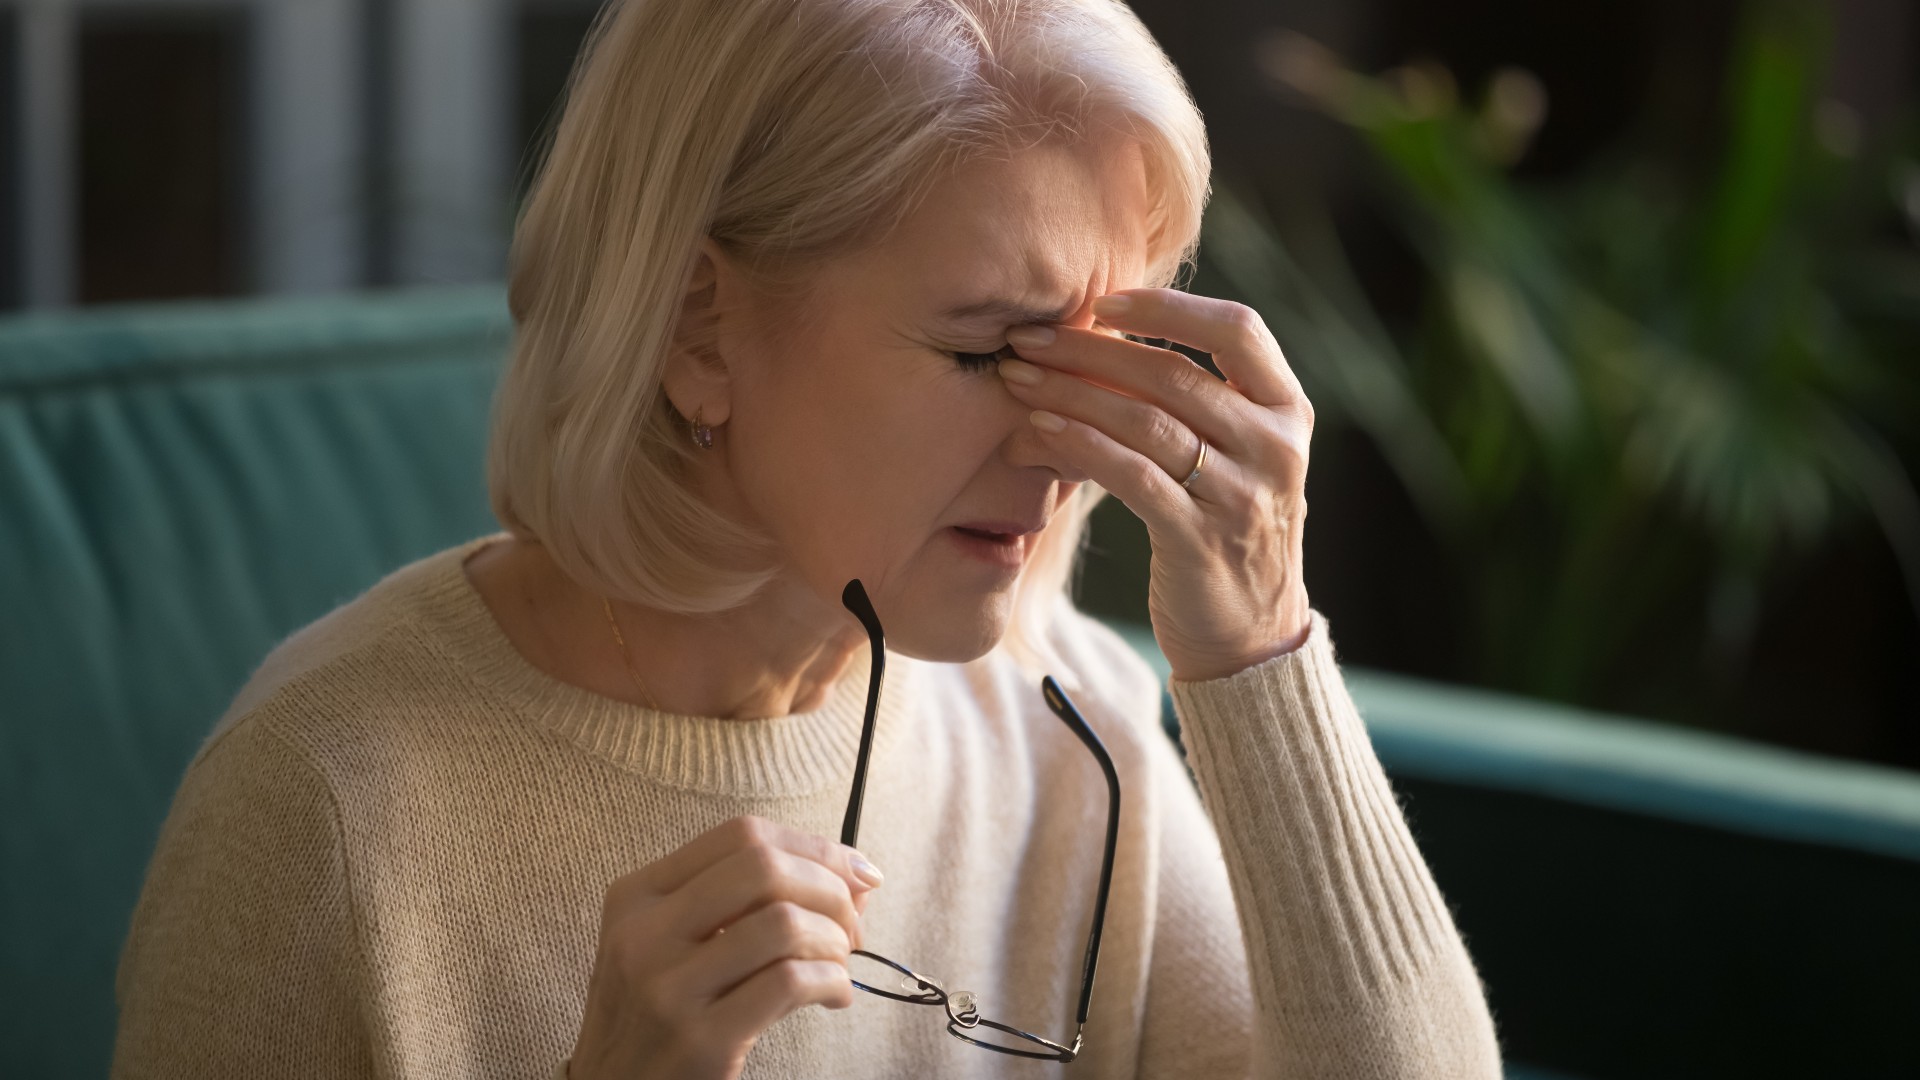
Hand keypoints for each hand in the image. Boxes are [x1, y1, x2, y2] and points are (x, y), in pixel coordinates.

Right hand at [568, 816, 883, 1079]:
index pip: (741, 835)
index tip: (856, 872)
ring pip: (784, 923)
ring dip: (834, 941)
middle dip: (830, 890)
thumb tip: (855, 879)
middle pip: (764, 867)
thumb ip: (747, 905)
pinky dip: (832, 982)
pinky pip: (790, 983)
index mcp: (638, 895)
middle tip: (852, 927)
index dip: (814, 847)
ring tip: (839, 966)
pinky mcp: (700, 1039)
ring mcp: (668, 987)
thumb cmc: (657, 1015)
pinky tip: (833, 996)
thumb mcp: (675, 945)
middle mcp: (645, 932)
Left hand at [1000, 289, 1313, 681]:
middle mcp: (1275, 447)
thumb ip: (1202, 399)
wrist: (1251, 636)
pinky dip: (1081, 445)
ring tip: (1017, 379)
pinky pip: (1132, 477)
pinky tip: (1041, 429)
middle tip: (1027, 337)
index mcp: (1288, 411)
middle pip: (1175, 374)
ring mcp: (1242, 495)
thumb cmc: (1226, 530)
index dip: (1168, 307)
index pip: (1238, 329)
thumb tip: (1104, 335)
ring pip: (1147, 421)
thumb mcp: (1239, 456)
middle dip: (1090, 349)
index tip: (1103, 301)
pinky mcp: (1200, 540)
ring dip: (1072, 393)